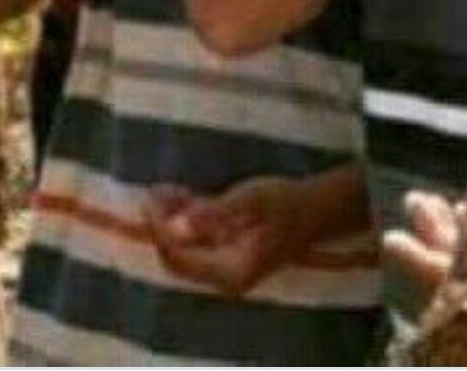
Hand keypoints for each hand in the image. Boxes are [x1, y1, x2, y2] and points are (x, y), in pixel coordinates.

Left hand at [143, 176, 310, 295]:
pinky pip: (197, 240)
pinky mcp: (227, 252)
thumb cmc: (287, 204)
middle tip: (154, 192)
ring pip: (186, 247)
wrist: (316, 209)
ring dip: (172, 220)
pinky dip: (186, 219)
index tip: (151, 200)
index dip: (161, 231)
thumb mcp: (252, 202)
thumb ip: (215, 213)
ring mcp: (224, 266)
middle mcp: (222, 276)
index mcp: (228, 271)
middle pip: (179, 256)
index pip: (180, 257)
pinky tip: (179, 195)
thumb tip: (176, 225)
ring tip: (162, 190)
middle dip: (163, 225)